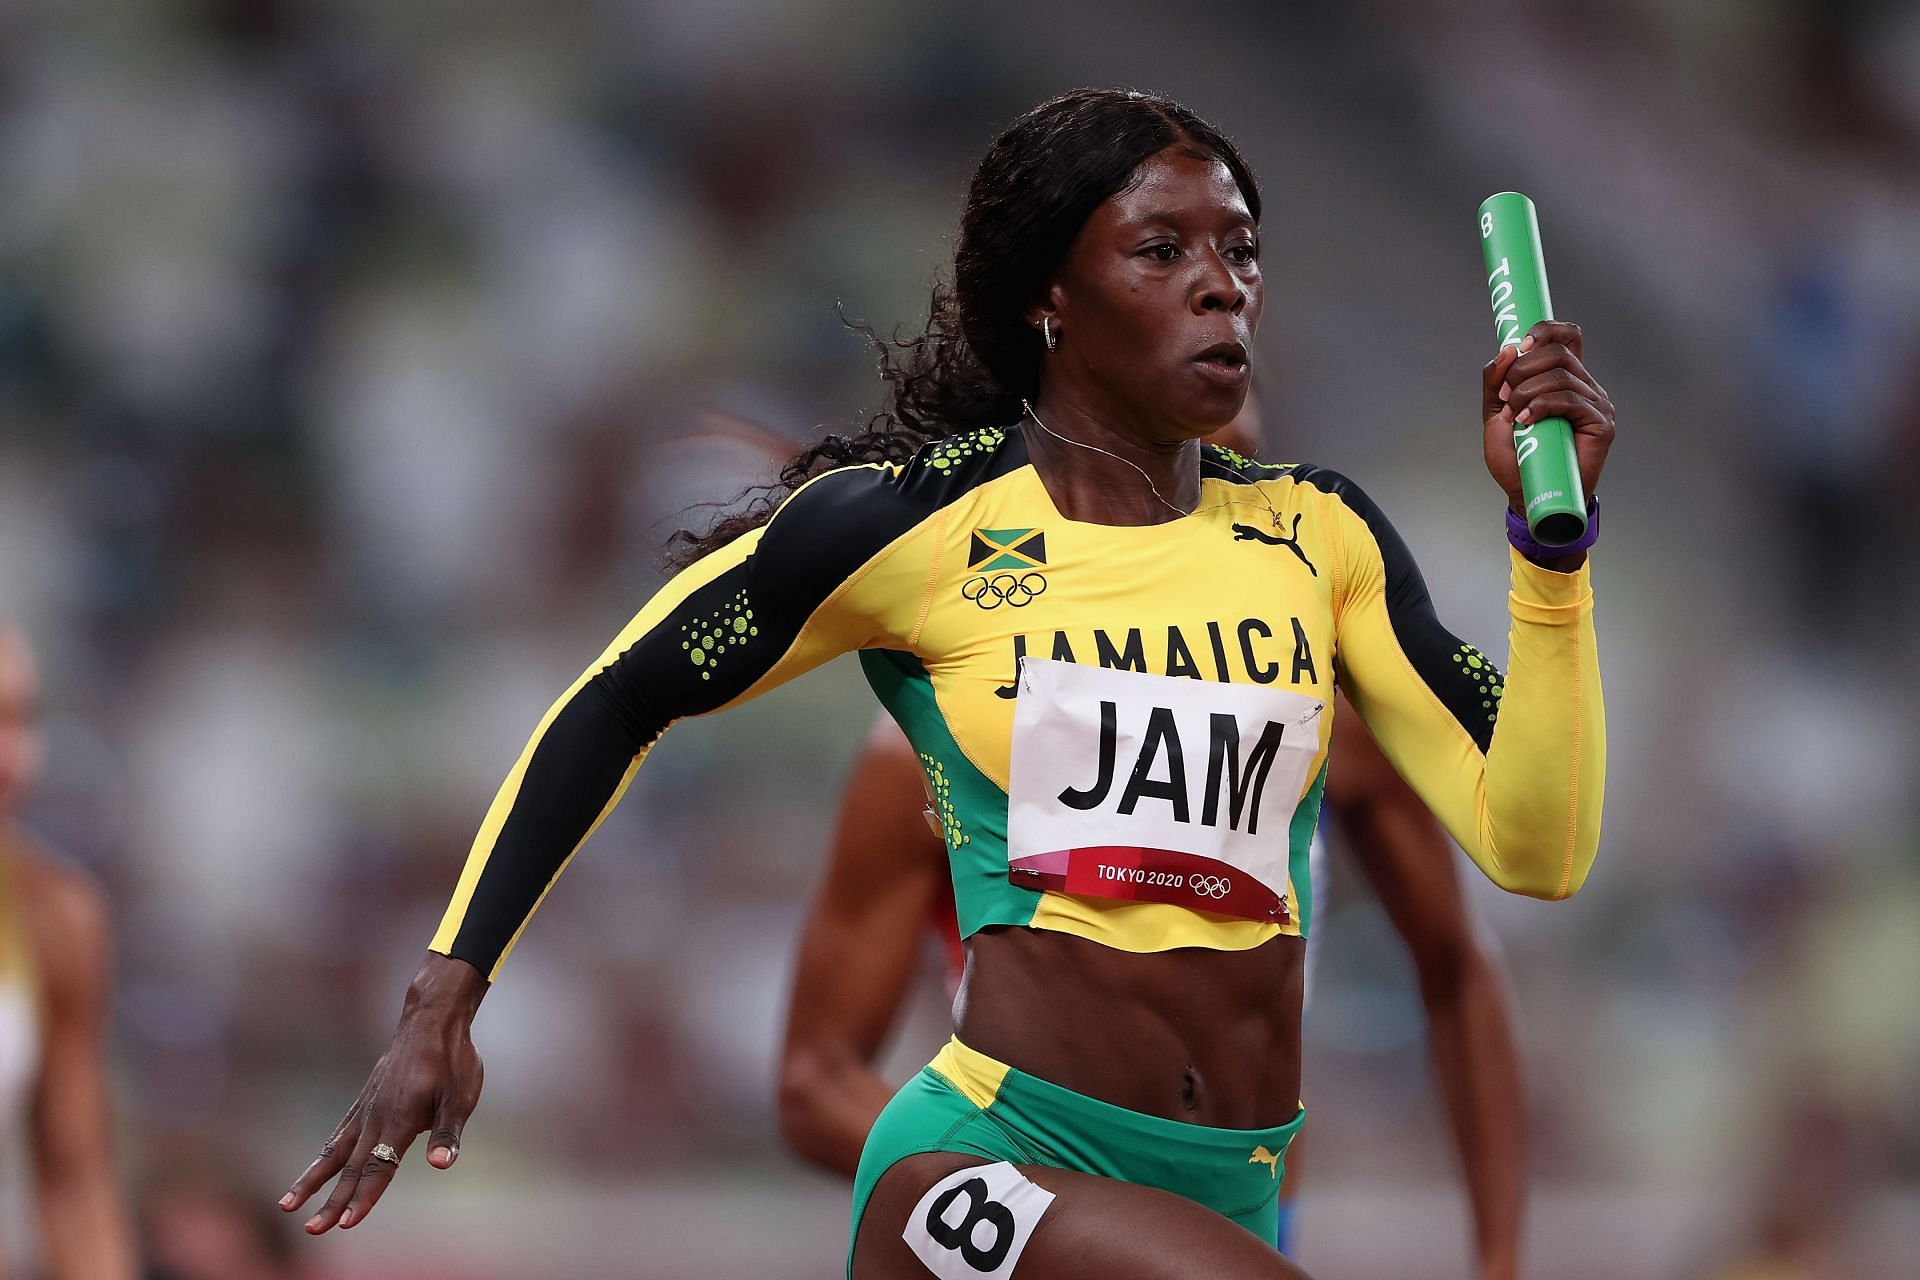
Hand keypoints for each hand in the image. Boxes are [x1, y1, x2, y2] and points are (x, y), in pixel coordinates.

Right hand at [280, 953, 486, 1232]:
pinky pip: (338, 1134)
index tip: (346, 1224)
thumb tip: (440, 1165)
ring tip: (287, 1206)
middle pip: (351, 1168)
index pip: (380, 1167)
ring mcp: (366, 1109)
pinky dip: (323, 1157)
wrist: (431, 1019)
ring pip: (335, 1153)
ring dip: (312, 1181)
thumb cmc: (452, 1059)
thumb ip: (447, 1133)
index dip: (365, 1197)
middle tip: (312, 1231)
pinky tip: (313, 1173)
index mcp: (401, 1119)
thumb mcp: (461, 1096)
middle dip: (332, 1202)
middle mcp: (377, 1117)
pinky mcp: (365, 1102)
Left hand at [1481, 320, 1615, 514]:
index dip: (1545, 331)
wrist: (1528, 494)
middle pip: (1558, 351)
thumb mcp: (1496, 414)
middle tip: (1505, 397)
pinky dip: (1541, 405)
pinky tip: (1527, 421)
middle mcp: (1584, 385)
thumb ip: (1496, 381)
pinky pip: (1571, 399)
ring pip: (1560, 375)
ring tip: (1514, 417)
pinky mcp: (1601, 423)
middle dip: (1523, 369)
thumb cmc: (1517, 457)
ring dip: (1526, 392)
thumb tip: (1507, 349)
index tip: (1520, 346)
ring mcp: (1596, 403)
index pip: (1566, 336)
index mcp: (1563, 378)